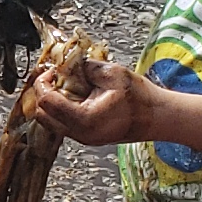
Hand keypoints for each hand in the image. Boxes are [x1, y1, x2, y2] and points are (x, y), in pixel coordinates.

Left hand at [27, 53, 154, 146]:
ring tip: (66, 83)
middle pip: (42, 115)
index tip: (52, 70)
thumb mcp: (113, 74)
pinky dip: (62, 108)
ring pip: (51, 121)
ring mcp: (83, 138)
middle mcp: (80, 133)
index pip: (46, 102)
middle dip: (43, 93)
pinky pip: (64, 123)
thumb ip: (86, 67)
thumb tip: (68, 63)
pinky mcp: (87, 137)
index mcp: (83, 119)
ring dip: (52, 101)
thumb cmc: (141, 98)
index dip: (44, 82)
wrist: (158, 118)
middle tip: (54, 76)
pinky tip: (77, 93)